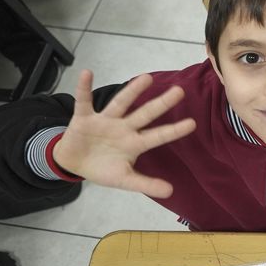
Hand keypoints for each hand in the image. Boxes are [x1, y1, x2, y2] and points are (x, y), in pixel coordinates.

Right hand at [51, 70, 196, 198]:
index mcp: (134, 143)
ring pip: (121, 103)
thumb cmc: (103, 168)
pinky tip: (87, 74)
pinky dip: (84, 88)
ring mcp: (105, 121)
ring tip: (146, 78)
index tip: (193, 123)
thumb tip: (171, 192)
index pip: (158, 136)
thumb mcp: (123, 179)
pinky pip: (84, 101)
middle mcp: (123, 128)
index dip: (174, 130)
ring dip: (132, 91)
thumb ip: (145, 184)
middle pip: (145, 114)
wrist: (73, 163)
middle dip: (161, 104)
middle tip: (180, 91)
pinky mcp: (84, 118)